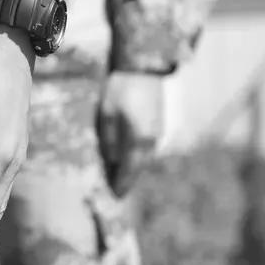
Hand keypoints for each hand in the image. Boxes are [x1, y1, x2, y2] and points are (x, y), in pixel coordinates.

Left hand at [98, 71, 163, 196]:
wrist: (144, 68)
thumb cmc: (121, 89)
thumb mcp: (107, 114)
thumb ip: (109, 140)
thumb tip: (113, 160)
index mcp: (138, 139)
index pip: (129, 169)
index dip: (121, 183)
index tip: (115, 196)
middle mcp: (151, 140)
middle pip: (139, 167)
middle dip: (128, 179)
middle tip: (118, 191)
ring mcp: (157, 132)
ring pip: (144, 159)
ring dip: (134, 169)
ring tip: (122, 177)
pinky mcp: (157, 125)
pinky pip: (147, 148)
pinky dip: (138, 157)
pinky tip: (130, 157)